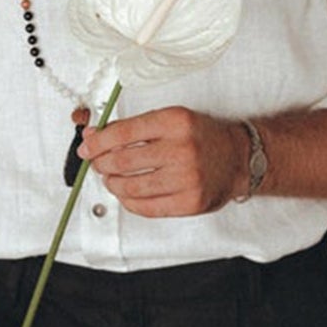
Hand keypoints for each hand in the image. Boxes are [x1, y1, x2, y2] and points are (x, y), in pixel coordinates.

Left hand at [78, 105, 247, 215]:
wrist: (239, 158)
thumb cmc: (201, 137)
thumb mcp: (170, 119)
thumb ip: (133, 127)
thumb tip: (93, 135)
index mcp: (175, 121)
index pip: (123, 133)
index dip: (97, 141)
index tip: (87, 146)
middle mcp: (182, 149)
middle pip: (122, 161)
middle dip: (101, 163)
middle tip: (97, 163)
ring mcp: (186, 178)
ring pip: (130, 186)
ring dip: (112, 183)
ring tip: (112, 178)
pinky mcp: (189, 202)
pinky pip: (145, 207)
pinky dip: (128, 200)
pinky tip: (127, 193)